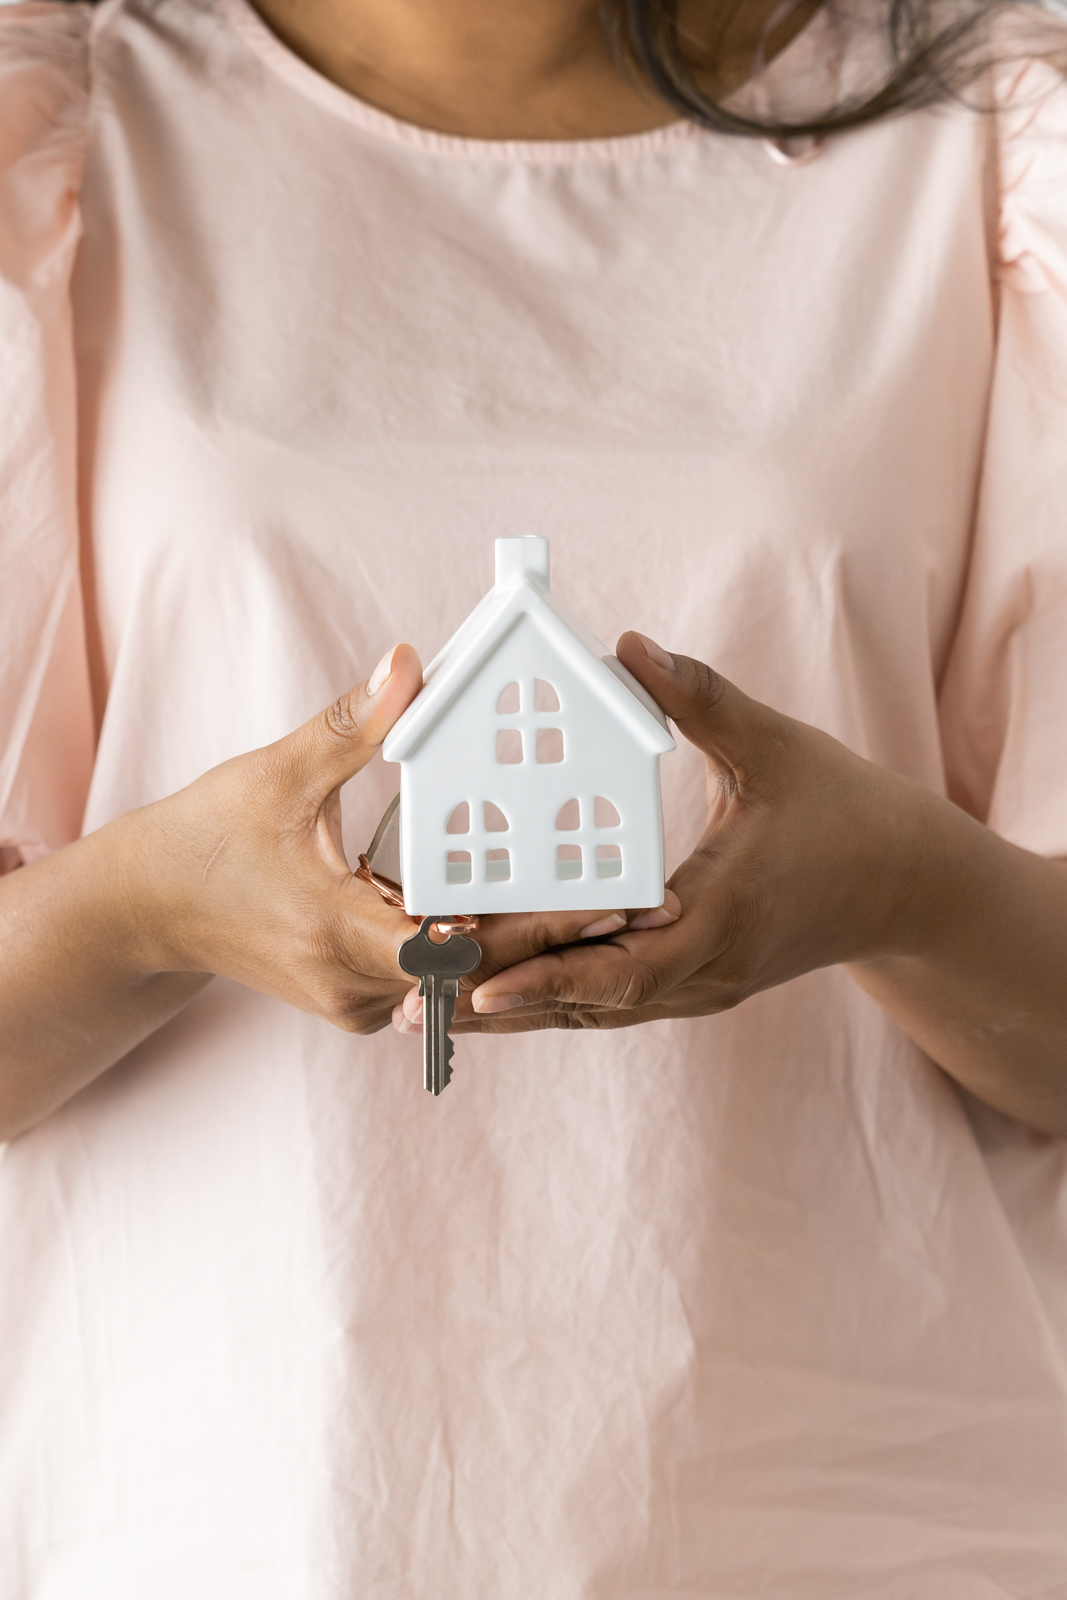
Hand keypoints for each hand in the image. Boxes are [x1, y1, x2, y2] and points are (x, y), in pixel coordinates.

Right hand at [128, 644, 663, 1034]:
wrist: (144, 912)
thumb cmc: (202, 840)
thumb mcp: (276, 774)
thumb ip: (353, 725)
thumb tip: (412, 664)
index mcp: (337, 932)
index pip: (457, 945)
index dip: (534, 928)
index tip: (600, 903)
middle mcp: (353, 983)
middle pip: (475, 966)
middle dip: (552, 933)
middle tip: (634, 903)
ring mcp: (354, 1001)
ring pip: (457, 978)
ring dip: (517, 943)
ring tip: (600, 906)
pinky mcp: (354, 997)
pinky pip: (430, 978)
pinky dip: (473, 946)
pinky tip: (526, 912)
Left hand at [457, 631, 941, 1032]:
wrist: (908, 886)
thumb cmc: (846, 810)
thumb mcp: (777, 746)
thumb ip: (701, 699)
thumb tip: (628, 647)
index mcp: (723, 910)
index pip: (624, 966)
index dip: (547, 978)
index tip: (472, 983)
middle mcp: (708, 966)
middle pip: (592, 1003)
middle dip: (504, 1006)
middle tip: (412, 1006)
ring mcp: (706, 986)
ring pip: (599, 1013)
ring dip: (521, 1013)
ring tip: (429, 1014)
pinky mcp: (703, 985)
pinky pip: (618, 1002)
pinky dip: (558, 1000)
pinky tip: (500, 995)